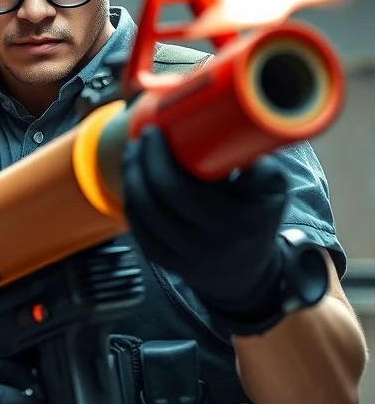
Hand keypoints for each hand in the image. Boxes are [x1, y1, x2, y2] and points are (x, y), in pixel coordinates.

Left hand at [123, 125, 287, 316]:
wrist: (246, 271)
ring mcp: (181, 257)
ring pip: (141, 213)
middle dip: (140, 163)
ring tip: (134, 153)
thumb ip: (262, 169)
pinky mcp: (163, 261)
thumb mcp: (273, 194)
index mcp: (231, 225)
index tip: (155, 132)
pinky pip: (137, 228)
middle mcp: (204, 245)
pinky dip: (131, 200)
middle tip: (143, 138)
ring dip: (131, 177)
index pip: (178, 190)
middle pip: (153, 200)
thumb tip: (242, 141)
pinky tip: (133, 179)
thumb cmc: (257, 220)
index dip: (158, 159)